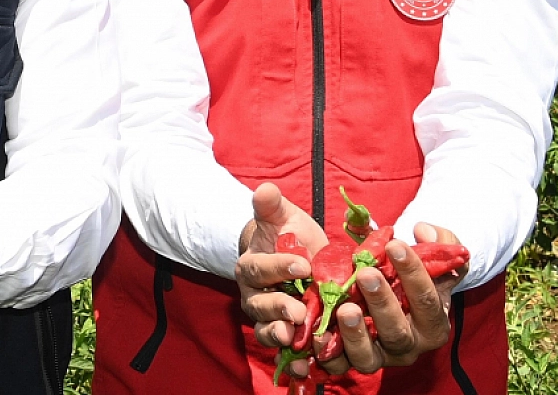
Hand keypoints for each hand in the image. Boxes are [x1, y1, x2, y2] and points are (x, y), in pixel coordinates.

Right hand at [235, 183, 327, 352]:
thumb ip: (271, 207)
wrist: (290, 260)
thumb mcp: (281, 218)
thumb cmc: (287, 237)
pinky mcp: (284, 336)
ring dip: (281, 337)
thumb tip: (265, 189)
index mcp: (251, 266)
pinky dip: (293, 363)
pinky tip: (307, 369)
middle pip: (259, 305)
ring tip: (295, 340)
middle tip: (300, 310)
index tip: (303, 265)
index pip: (259, 267)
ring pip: (268, 330)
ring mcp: (267, 318)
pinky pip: (284, 352)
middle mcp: (254, 296)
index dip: (279, 267)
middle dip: (279, 307)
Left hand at [319, 223, 461, 374]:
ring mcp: (380, 356)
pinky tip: (318, 335)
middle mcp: (409, 346)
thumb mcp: (432, 258)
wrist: (390, 298)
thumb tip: (423, 231)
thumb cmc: (410, 276)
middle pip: (397, 332)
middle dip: (382, 303)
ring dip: (355, 334)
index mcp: (433, 323)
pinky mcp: (352, 362)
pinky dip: (328, 355)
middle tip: (366, 274)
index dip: (414, 273)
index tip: (395, 245)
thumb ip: (437, 242)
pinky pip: (339, 365)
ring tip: (344, 309)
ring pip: (369, 356)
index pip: (427, 301)